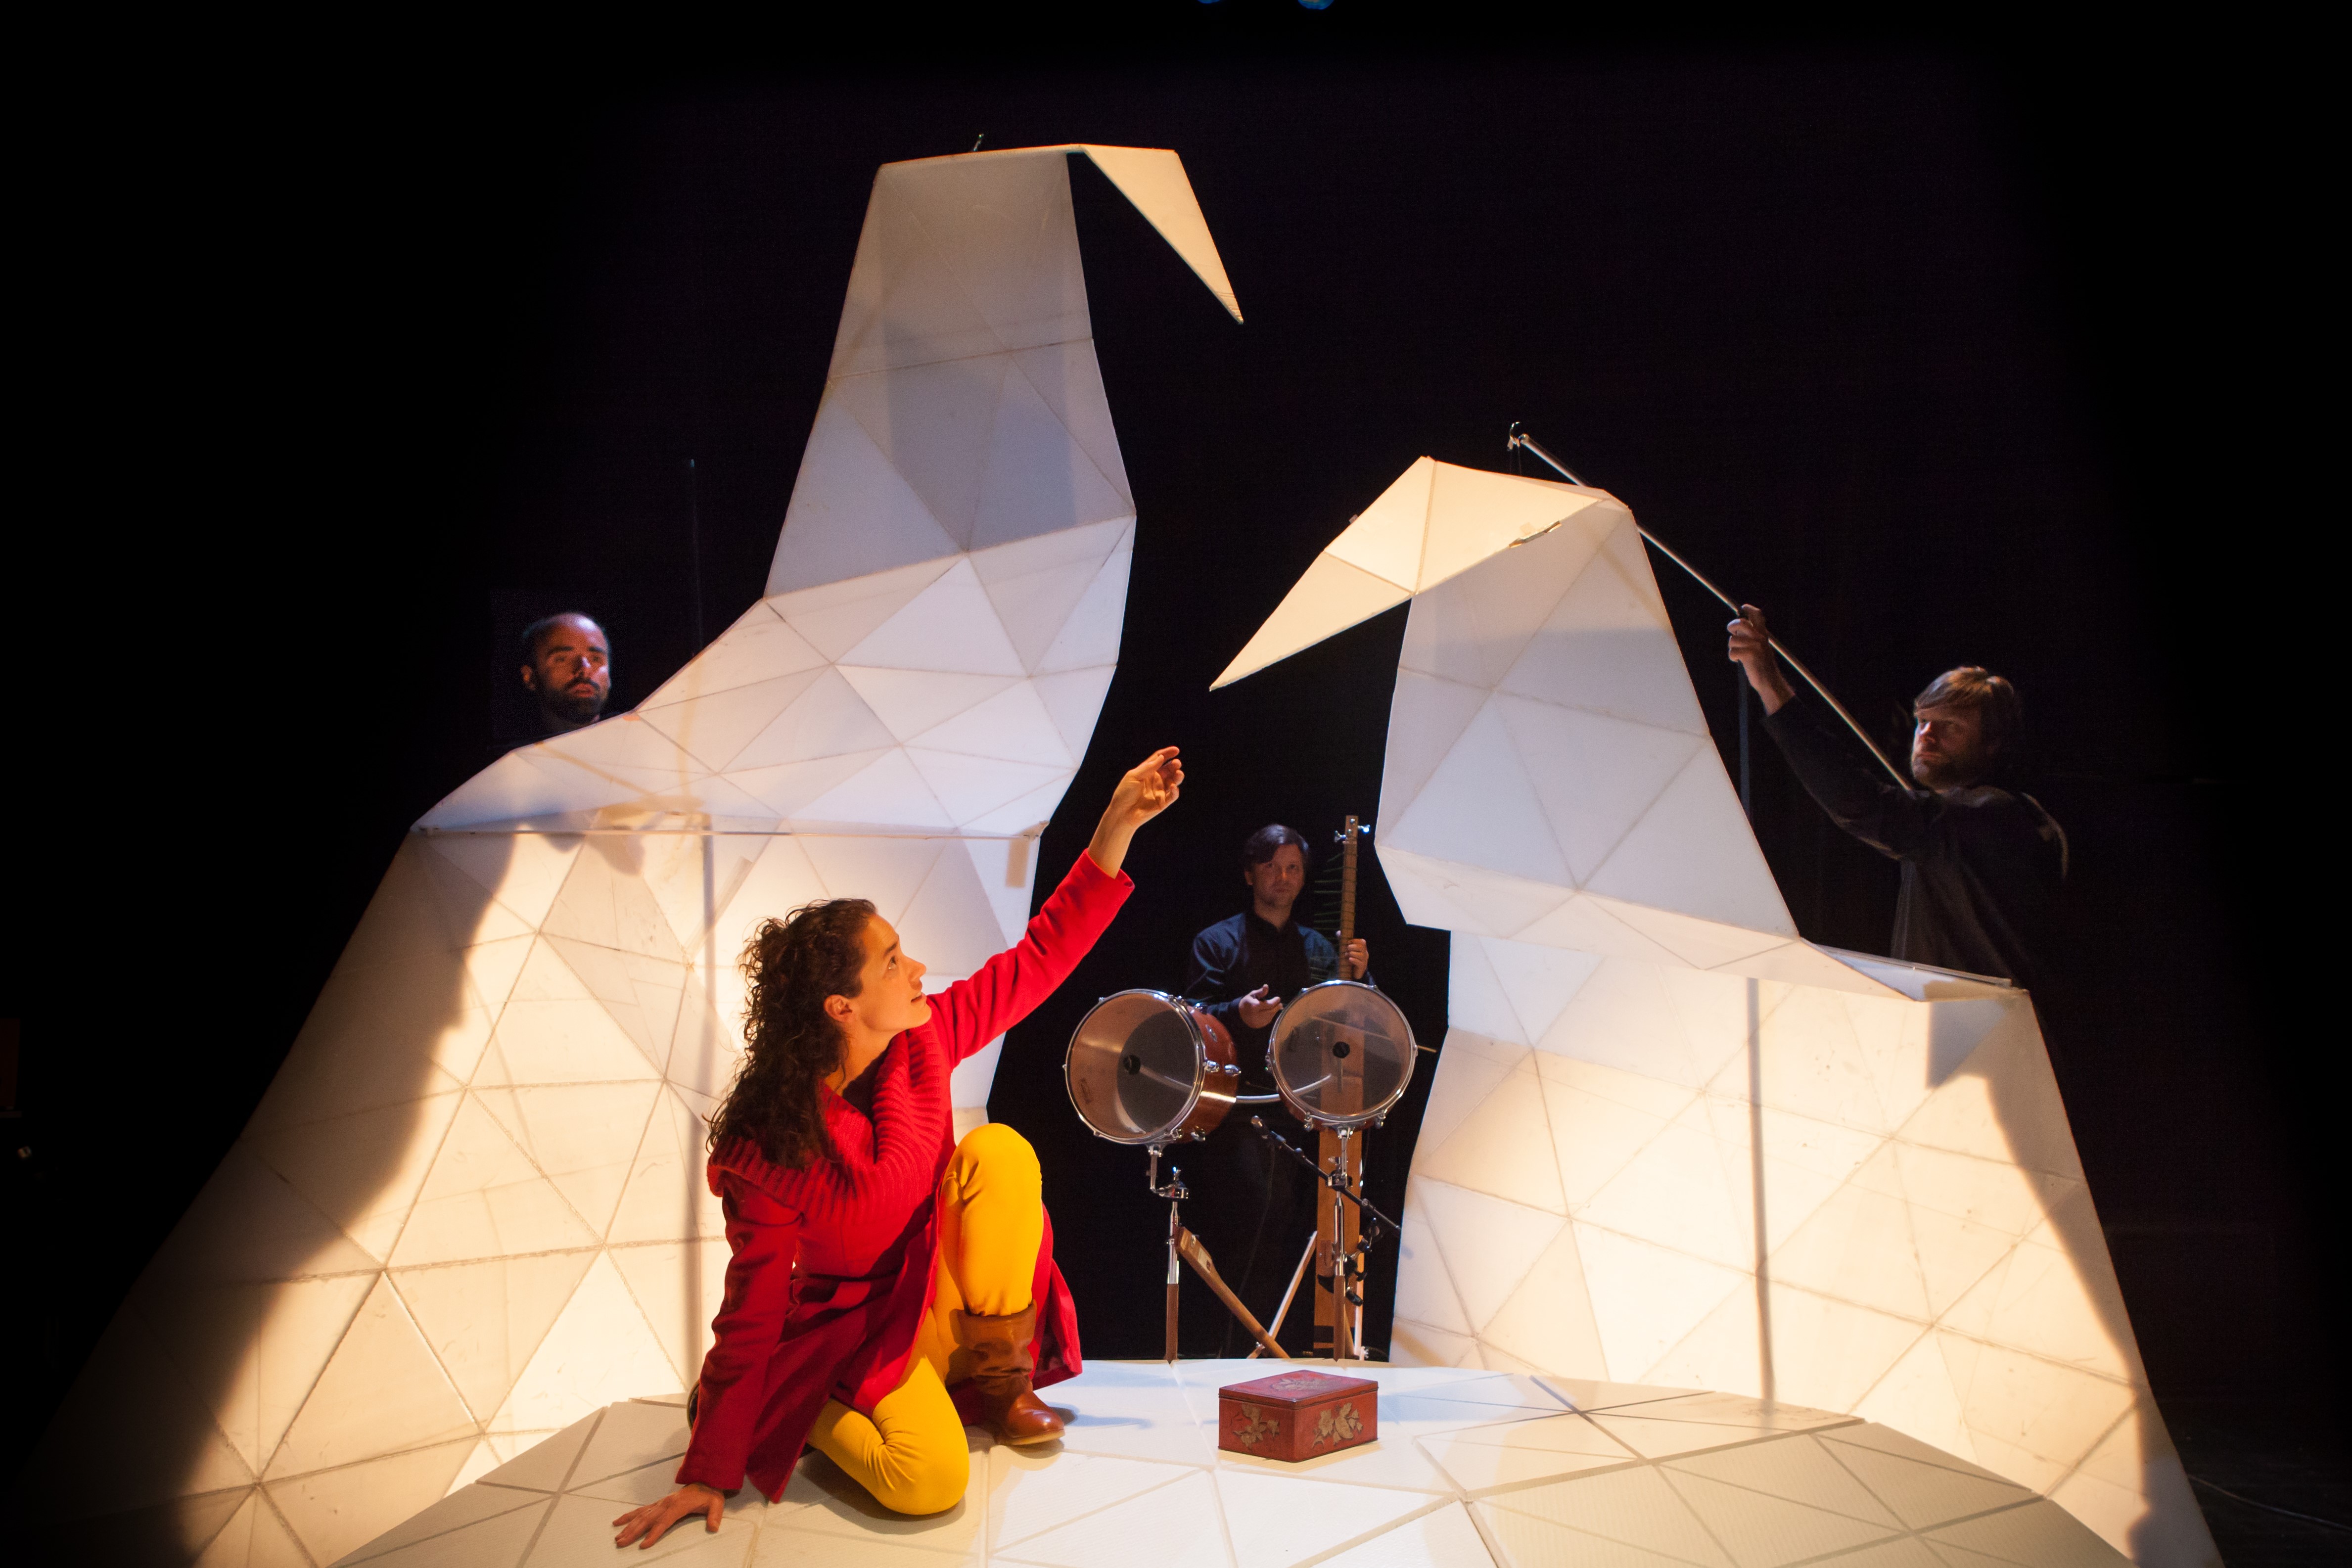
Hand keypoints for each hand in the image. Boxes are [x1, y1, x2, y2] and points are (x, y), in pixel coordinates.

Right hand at [612, 1483, 723, 1548]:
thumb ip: (715, 1516)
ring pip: (641, 1515)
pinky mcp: (658, 1503)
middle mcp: (666, 1503)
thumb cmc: (710, 1495)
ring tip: (617, 1538)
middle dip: (633, 1532)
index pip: (663, 1522)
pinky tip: (618, 1522)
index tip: (643, 1545)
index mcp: (678, 1505)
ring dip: (628, 1527)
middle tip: (621, 1543)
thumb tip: (714, 1528)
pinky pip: (641, 1510)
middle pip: (647, 1519)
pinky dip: (629, 1516)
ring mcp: (661, 1502)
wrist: (706, 1481)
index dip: (654, 1534)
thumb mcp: (716, 1504)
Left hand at [1088, 747, 1182, 876]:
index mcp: (1147, 772)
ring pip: (1174, 781)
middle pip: (1168, 769)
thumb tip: (1161, 757)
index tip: (1176, 750)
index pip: (1159, 759)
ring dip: (1178, 776)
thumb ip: (1148, 767)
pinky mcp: (1163, 802)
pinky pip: (1173, 795)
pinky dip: (1175, 790)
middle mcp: (1155, 780)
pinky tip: (1173, 787)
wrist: (1122, 813)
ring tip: (1178, 773)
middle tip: (1177, 764)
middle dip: (1174, 765)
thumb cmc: (1124, 794)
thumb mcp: (1133, 776)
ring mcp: (1160, 791)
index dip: (1167, 754)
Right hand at [1237, 984, 1280, 1028]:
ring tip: (1276, 1007)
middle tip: (1280, 1004)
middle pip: (1271, 1011)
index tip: (1278, 998)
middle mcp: (1256, 1015)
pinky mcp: (1259, 1025)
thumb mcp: (1252, 995)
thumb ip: (1261, 992)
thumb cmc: (1248, 1002)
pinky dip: (1271, 1016)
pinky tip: (1271, 1012)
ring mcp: (1257, 1021)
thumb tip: (1266, 986)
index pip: (1269, 1004)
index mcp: (1254, 1006)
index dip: (1275, 1001)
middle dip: (1277, 1007)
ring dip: (1274, 1011)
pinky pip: (1268, 1020)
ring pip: (1270, 1016)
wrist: (1240, 1013)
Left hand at [1339, 939, 1368, 980]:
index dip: (1354, 941)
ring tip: (1346, 955)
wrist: (1353, 972)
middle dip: (1351, 947)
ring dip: (1351, 954)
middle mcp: (1365, 953)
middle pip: (1361, 947)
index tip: (1347, 943)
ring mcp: (1364, 960)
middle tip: (1346, 950)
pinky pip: (1359, 962)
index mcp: (1363, 948)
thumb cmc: (1350, 958)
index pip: (1362, 942)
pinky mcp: (1362, 967)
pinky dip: (1353, 960)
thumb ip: (1343, 940)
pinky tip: (1349, 959)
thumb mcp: (1346, 949)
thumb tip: (1338, 932)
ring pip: (1360, 955)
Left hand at [1726, 605, 1793, 713]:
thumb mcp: (1760, 648)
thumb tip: (1738, 627)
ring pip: (1733, 640)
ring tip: (1738, 655)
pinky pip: (1732, 651)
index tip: (1744, 607)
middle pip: (1741, 623)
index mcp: (1763, 635)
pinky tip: (1737, 661)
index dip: (1749, 609)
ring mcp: (1756, 646)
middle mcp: (1760, 638)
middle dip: (1732, 626)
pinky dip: (1732, 657)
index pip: (1758, 616)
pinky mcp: (1750, 656)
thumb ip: (1751, 637)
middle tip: (1732, 632)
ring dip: (1732, 648)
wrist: (1770, 681)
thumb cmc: (1762, 665)